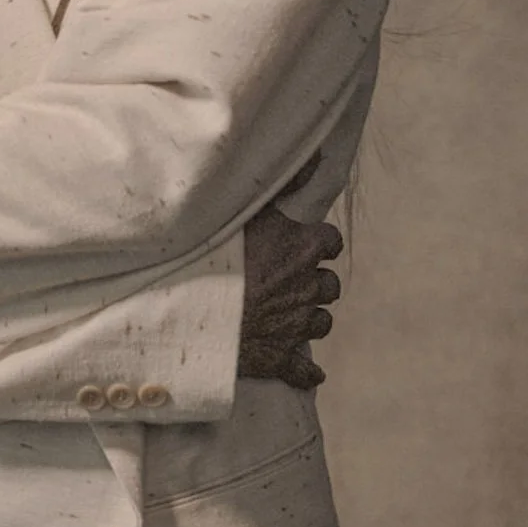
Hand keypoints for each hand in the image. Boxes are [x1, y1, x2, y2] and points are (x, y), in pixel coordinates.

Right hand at [238, 151, 343, 389]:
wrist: (196, 309)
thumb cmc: (218, 255)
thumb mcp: (251, 209)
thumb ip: (288, 181)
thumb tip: (320, 154)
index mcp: (304, 250)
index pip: (331, 241)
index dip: (319, 242)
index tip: (307, 242)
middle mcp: (308, 287)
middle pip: (329, 285)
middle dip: (314, 281)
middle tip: (291, 279)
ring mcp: (296, 326)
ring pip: (321, 323)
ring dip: (309, 317)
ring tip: (289, 314)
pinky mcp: (281, 358)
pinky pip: (304, 370)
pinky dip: (307, 371)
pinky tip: (309, 372)